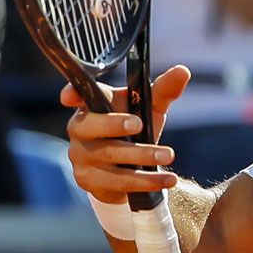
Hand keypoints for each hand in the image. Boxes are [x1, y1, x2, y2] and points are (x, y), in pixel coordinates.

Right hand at [63, 66, 189, 202]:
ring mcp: (80, 156)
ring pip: (109, 156)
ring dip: (142, 156)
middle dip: (114, 124)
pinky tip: (167, 179)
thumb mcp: (150, 108)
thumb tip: (183, 71)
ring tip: (168, 155)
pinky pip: (117, 182)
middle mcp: (79, 129)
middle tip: (140, 124)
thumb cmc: (137, 128)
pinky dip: (146, 180)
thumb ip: (164, 90)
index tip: (69, 97)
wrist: (130, 169)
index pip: (77, 94)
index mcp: (92, 105)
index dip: (71, 94)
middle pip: (90, 126)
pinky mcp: (88, 180)